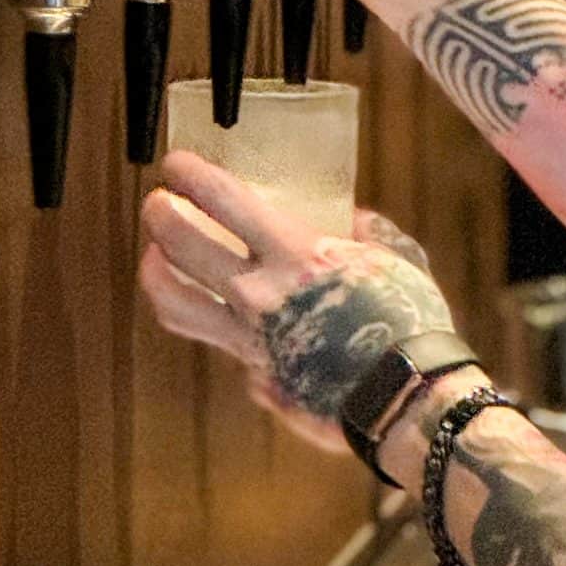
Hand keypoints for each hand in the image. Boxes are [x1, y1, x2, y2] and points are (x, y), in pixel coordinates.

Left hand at [139, 154, 453, 447]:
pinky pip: (220, 345)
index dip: (191, 176)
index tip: (177, 165)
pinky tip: (219, 313)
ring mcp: (251, 340)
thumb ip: (370, 233)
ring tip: (154, 257)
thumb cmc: (411, 324)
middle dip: (159, 216)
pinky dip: (214, 324)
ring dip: (156, 274)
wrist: (409, 400)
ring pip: (176, 304)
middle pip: (179, 246)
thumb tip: (352, 219)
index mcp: (295, 255)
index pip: (223, 201)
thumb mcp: (397, 260)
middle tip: (156, 203)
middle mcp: (260, 295)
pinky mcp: (257, 377)